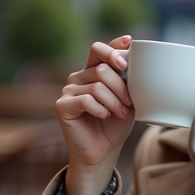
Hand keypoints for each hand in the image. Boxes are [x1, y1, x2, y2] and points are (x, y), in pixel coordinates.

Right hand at [55, 36, 134, 194]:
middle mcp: (78, 77)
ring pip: (96, 85)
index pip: (99, 50)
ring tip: (121, 113)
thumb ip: (127, 81)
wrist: (103, 150)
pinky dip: (101, 109)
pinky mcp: (62, 105)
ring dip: (114, 101)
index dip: (113, 45)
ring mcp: (68, 90)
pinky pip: (86, 100)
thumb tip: (133, 65)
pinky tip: (105, 116)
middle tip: (129, 103)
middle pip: (102, 69)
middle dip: (121, 87)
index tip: (130, 43)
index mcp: (93, 71)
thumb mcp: (127, 100)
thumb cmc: (115, 125)